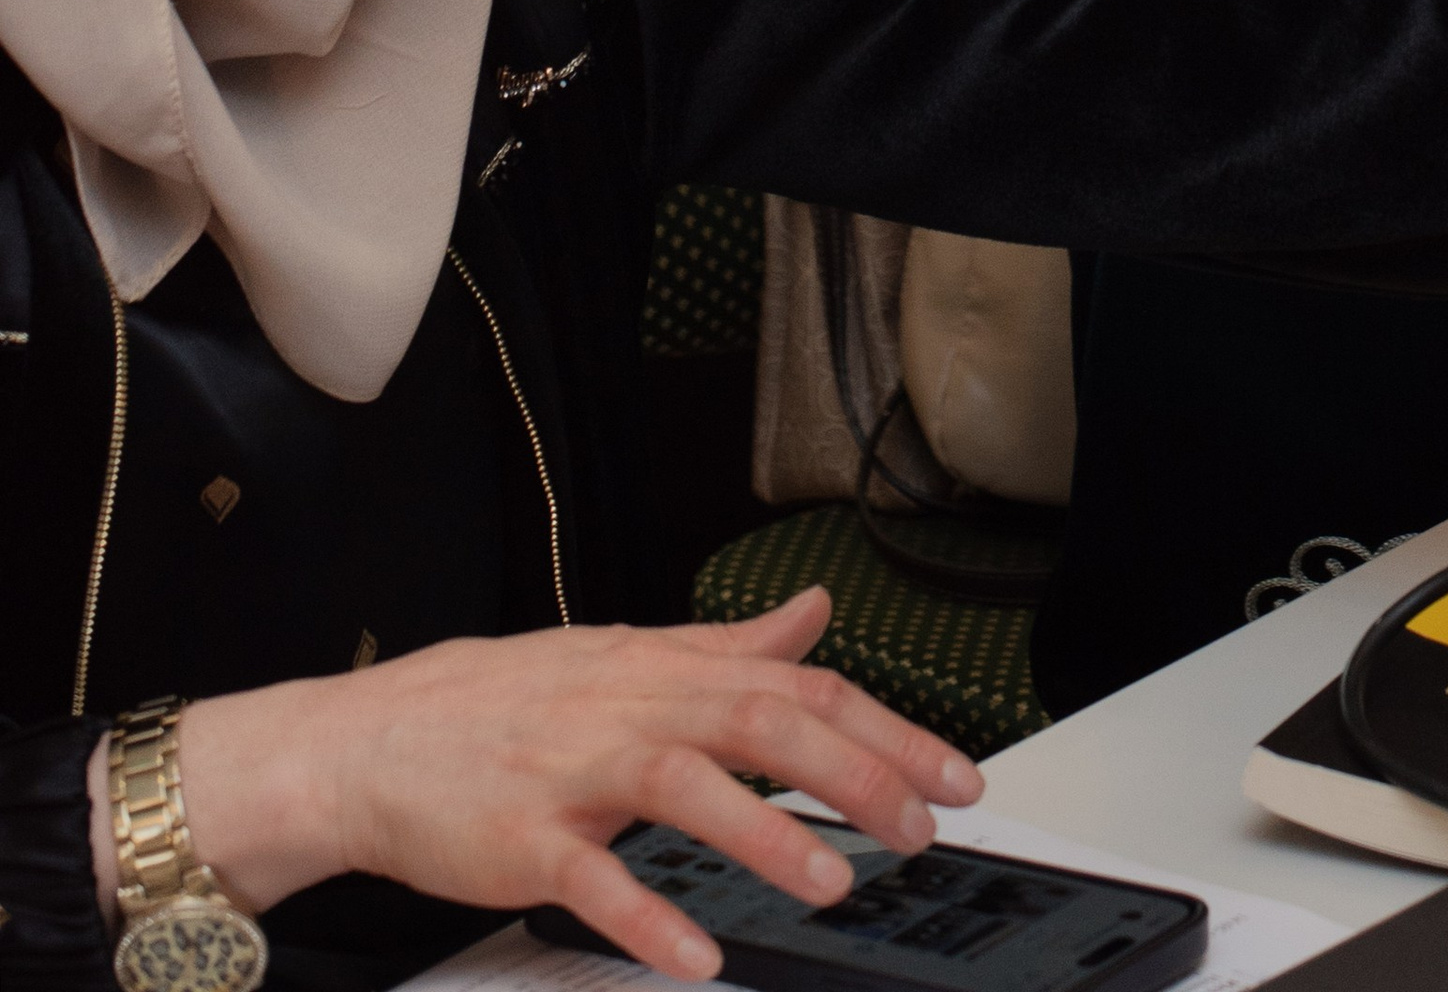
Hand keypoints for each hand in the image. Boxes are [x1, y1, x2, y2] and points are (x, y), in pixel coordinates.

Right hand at [152, 590, 981, 968]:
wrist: (371, 741)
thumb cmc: (506, 705)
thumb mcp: (626, 656)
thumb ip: (728, 645)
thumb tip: (815, 615)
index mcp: (663, 668)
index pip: (797, 684)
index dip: (885, 727)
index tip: (955, 776)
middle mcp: (629, 707)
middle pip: (758, 720)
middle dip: (852, 773)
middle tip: (920, 828)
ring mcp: (573, 772)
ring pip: (684, 785)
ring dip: (764, 836)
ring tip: (831, 884)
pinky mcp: (521, 840)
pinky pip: (589, 878)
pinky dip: (644, 914)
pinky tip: (694, 953)